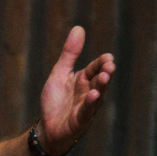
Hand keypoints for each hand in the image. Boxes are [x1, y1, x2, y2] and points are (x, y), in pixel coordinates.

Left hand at [38, 26, 114, 154]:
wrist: (47, 128)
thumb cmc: (55, 101)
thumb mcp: (59, 73)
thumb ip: (69, 54)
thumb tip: (79, 28)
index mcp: (84, 79)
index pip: (95, 67)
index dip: (102, 63)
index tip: (108, 57)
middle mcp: (89, 92)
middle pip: (100, 80)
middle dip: (105, 72)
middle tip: (109, 65)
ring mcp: (87, 106)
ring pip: (97, 94)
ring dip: (102, 85)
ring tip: (105, 76)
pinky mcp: (81, 119)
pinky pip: (87, 110)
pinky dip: (90, 102)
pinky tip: (93, 95)